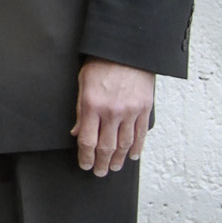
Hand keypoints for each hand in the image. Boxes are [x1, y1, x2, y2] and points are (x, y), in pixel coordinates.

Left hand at [71, 59, 154, 176]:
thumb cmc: (102, 63)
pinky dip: (136, 148)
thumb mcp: (82, 84)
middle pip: (106, 147)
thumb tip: (77, 133)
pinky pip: (140, 134)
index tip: (85, 165)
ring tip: (113, 167)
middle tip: (99, 172)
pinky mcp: (144, 108)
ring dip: (118, 159)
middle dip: (101, 163)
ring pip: (124, 144)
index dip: (85, 157)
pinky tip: (132, 156)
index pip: (87, 141)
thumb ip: (80, 111)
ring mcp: (130, 111)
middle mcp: (111, 111)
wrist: (126, 50)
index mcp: (92, 106)